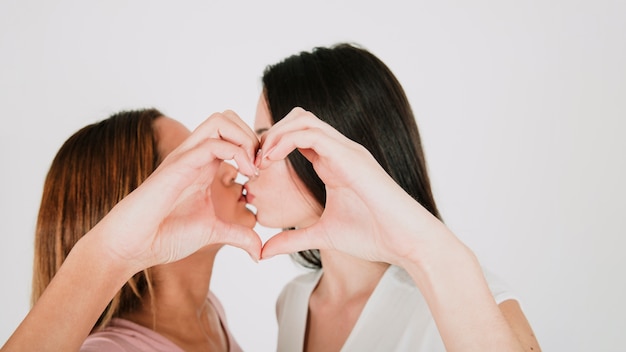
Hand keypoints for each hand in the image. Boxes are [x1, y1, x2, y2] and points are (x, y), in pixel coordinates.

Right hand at [92, 111, 261, 271]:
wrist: (132, 246)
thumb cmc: (165, 236)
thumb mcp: (213, 233)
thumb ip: (238, 236)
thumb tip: (260, 251)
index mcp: (204, 166)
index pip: (233, 134)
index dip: (255, 147)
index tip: (266, 173)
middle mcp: (195, 155)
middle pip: (228, 118)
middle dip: (252, 135)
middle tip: (262, 165)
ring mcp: (186, 158)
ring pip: (221, 120)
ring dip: (245, 138)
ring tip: (254, 167)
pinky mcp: (178, 166)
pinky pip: (211, 144)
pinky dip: (236, 152)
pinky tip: (246, 174)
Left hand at [258, 108, 449, 265]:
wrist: (406, 240)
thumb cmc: (374, 235)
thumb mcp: (322, 236)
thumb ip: (292, 239)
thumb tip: (263, 251)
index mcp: (333, 164)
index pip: (297, 138)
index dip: (272, 148)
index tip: (254, 170)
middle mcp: (339, 151)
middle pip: (298, 120)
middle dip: (270, 134)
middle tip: (252, 160)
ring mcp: (346, 150)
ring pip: (304, 119)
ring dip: (275, 134)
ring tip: (260, 159)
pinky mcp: (351, 156)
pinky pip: (312, 134)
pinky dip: (286, 140)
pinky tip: (272, 160)